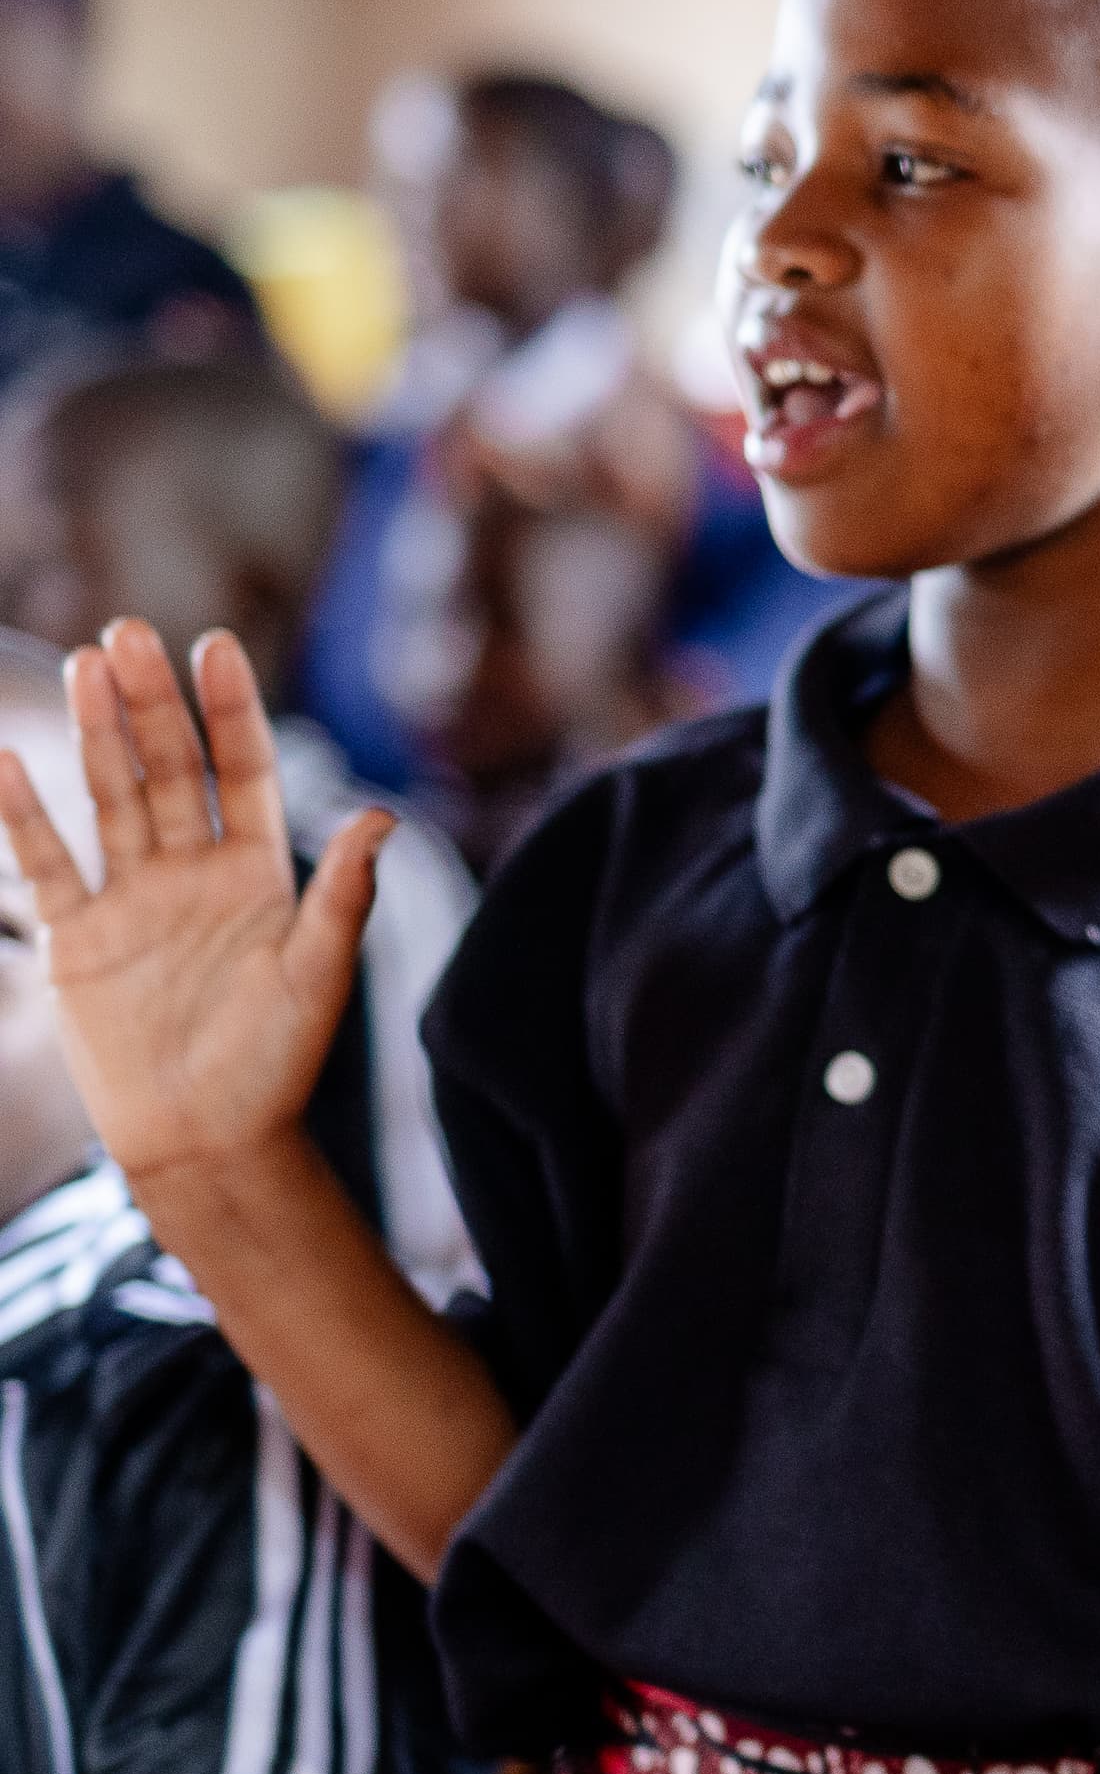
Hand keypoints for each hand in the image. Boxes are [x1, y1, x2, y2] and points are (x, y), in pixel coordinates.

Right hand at [0, 623, 382, 1189]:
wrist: (209, 1141)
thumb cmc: (277, 1063)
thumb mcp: (320, 973)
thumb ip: (344, 895)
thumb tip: (387, 816)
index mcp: (260, 875)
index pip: (245, 772)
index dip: (230, 711)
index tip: (215, 645)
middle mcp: (194, 874)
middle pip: (170, 769)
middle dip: (153, 702)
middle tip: (130, 633)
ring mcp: (133, 901)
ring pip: (112, 798)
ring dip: (97, 733)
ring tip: (85, 664)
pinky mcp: (80, 939)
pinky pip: (48, 864)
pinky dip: (26, 814)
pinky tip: (9, 758)